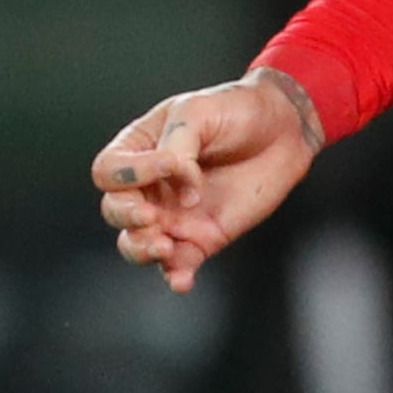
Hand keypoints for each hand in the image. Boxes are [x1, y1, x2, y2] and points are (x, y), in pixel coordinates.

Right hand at [93, 69, 324, 289]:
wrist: (283, 130)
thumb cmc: (235, 111)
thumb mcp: (198, 112)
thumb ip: (177, 147)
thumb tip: (180, 193)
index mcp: (140, 150)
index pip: (109, 171)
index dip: (130, 173)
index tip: (171, 163)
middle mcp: (150, 186)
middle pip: (114, 211)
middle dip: (128, 216)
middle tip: (153, 216)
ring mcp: (174, 215)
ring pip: (136, 244)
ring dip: (142, 249)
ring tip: (164, 246)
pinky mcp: (202, 238)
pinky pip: (179, 265)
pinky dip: (175, 276)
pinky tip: (181, 280)